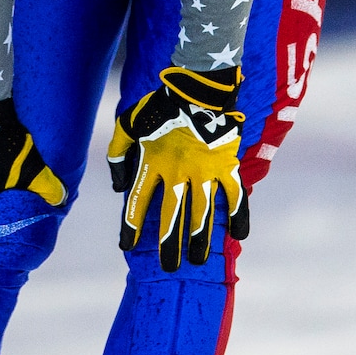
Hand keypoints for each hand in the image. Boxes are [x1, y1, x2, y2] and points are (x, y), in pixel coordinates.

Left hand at [107, 66, 248, 271]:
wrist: (196, 88)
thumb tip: (117, 184)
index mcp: (152, 163)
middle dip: (170, 244)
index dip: (131, 225)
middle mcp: (177, 174)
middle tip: (170, 266)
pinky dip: (238, 214)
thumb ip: (117, 151)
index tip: (127, 246)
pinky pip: (234, 195)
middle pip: (172, 216)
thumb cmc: (160, 105)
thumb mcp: (129, 122)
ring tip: (198, 259)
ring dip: (200, 238)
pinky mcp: (226, 166)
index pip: (138, 202)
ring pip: (202, 213)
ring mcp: (204, 172)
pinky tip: (238, 234)